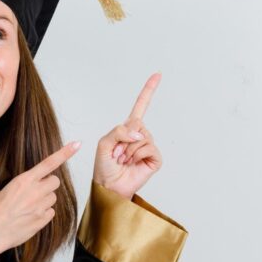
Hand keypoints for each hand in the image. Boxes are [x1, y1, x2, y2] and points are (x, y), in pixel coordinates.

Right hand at [0, 140, 81, 261]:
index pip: (49, 163)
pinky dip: (43, 214)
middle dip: (48, 184)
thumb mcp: (0, 193)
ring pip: (53, 198)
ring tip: (28, 208)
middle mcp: (35, 191)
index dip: (65, 153)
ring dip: (44, 200)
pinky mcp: (42, 221)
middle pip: (55, 182)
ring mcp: (40, 207)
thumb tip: (20, 192)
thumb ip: (16, 189)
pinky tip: (29, 218)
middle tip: (36, 190)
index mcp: (23, 180)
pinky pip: (50, 213)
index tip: (77, 144)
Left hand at [92, 72, 163, 198]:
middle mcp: (139, 136)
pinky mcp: (154, 158)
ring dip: (128, 150)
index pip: (140, 106)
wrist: (109, 187)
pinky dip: (138, 155)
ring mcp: (148, 147)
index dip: (148, 91)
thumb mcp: (104, 143)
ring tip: (123, 160)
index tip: (157, 75)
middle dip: (123, 139)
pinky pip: (149, 148)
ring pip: (142, 137)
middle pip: (137, 123)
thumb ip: (118, 131)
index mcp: (127, 129)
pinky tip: (133, 163)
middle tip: (116, 153)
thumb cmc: (104, 167)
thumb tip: (138, 133)